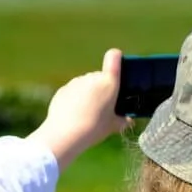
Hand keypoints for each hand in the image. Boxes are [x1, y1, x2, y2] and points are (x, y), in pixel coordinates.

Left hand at [28, 48, 131, 169]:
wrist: (65, 134)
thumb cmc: (94, 128)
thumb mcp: (113, 126)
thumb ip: (122, 120)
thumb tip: (128, 121)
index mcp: (108, 82)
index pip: (114, 57)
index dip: (116, 58)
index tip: (116, 68)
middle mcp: (92, 77)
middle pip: (99, 76)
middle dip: (102, 87)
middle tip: (102, 106)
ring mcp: (75, 82)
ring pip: (85, 84)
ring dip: (88, 93)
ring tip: (87, 113)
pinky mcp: (63, 90)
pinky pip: (73, 91)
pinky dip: (75, 99)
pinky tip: (74, 115)